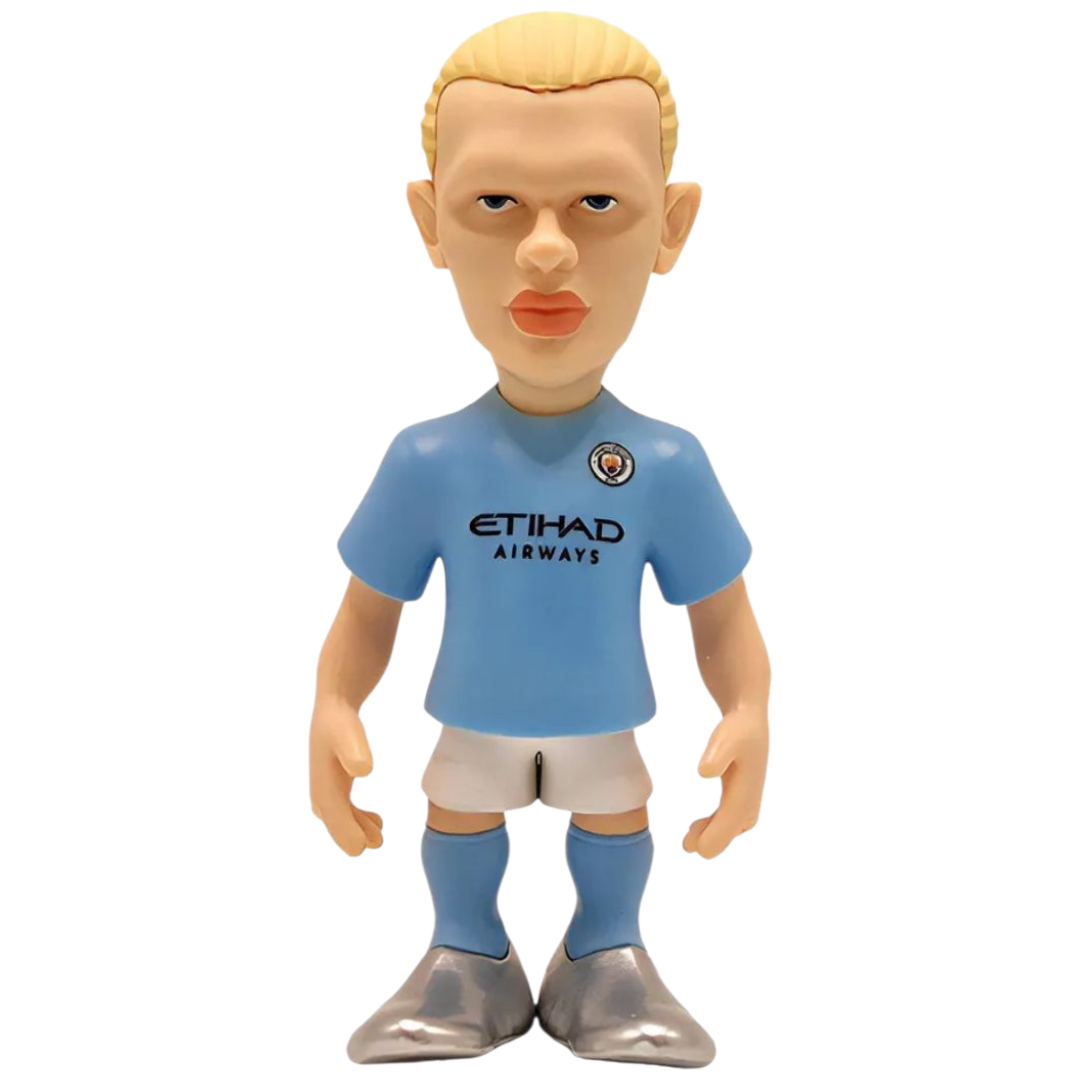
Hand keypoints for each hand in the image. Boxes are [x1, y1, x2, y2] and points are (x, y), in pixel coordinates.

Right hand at [309, 696, 383, 855]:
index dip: (349, 835)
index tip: (364, 847)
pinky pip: (345, 813)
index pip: (336, 820)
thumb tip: (362, 770)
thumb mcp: (349, 734)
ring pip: (343, 822)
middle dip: (355, 836)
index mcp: (322, 790)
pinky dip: (358, 820)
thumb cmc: (340, 724)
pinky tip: (376, 819)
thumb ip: (354, 752)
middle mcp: (320, 797)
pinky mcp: (334, 789)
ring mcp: (326, 794)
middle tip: (379, 841)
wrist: (334, 711)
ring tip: (380, 833)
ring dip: (359, 830)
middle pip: (339, 826)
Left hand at [683, 706, 767, 858]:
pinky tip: (695, 827)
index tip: (686, 841)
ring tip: (686, 840)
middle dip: (703, 842)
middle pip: (719, 843)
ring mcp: (746, 811)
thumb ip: (717, 756)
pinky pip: (724, 827)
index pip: (718, 840)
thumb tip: (705, 772)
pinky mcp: (741, 806)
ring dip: (705, 838)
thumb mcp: (725, 739)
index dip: (701, 843)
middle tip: (685, 843)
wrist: (749, 724)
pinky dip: (710, 830)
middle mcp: (748, 813)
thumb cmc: (736, 732)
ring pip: (721, 837)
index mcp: (743, 804)